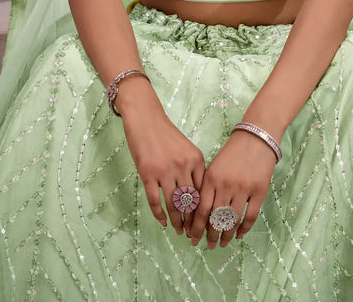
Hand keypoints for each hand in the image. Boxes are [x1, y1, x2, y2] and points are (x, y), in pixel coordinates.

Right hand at [119, 88, 205, 234]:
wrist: (145, 118)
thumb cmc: (166, 134)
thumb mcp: (186, 148)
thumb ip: (193, 169)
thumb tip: (197, 197)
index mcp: (196, 159)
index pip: (204, 191)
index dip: (206, 210)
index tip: (207, 224)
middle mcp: (183, 166)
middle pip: (191, 201)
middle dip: (193, 221)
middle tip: (194, 235)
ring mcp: (164, 170)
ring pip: (174, 204)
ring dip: (177, 221)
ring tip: (179, 231)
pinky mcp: (147, 174)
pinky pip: (155, 200)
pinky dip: (159, 214)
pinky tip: (163, 222)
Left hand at [189, 130, 276, 248]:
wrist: (256, 137)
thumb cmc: (232, 153)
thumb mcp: (214, 166)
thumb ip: (206, 187)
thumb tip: (199, 215)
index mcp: (211, 178)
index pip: (200, 209)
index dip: (196, 227)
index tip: (192, 238)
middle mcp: (225, 184)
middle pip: (215, 218)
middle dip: (209, 235)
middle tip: (207, 245)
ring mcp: (243, 188)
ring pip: (232, 220)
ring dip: (226, 235)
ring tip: (222, 243)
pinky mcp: (259, 191)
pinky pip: (250, 216)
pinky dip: (244, 229)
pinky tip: (239, 235)